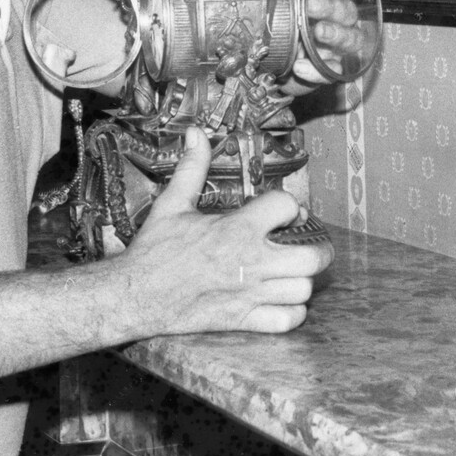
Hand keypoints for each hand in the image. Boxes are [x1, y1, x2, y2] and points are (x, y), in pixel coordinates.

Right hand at [114, 127, 333, 335]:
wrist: (136, 294)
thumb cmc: (155, 248)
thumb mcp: (172, 203)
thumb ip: (192, 168)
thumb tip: (195, 133)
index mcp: (237, 229)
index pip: (286, 206)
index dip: (290, 205)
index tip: (284, 211)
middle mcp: (250, 262)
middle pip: (311, 257)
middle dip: (319, 248)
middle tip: (309, 243)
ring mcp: (249, 294)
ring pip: (302, 290)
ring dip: (303, 279)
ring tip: (293, 271)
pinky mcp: (243, 320)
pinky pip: (286, 321)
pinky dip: (292, 312)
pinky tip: (282, 300)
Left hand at [282, 0, 368, 94]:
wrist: (271, 65)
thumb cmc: (283, 29)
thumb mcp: (279, 0)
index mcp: (325, 0)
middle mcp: (337, 22)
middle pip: (346, 11)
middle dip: (330, 7)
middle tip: (309, 6)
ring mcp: (336, 48)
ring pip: (350, 39)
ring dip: (336, 34)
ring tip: (317, 32)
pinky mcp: (329, 72)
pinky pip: (332, 72)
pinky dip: (317, 71)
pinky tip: (301, 66)